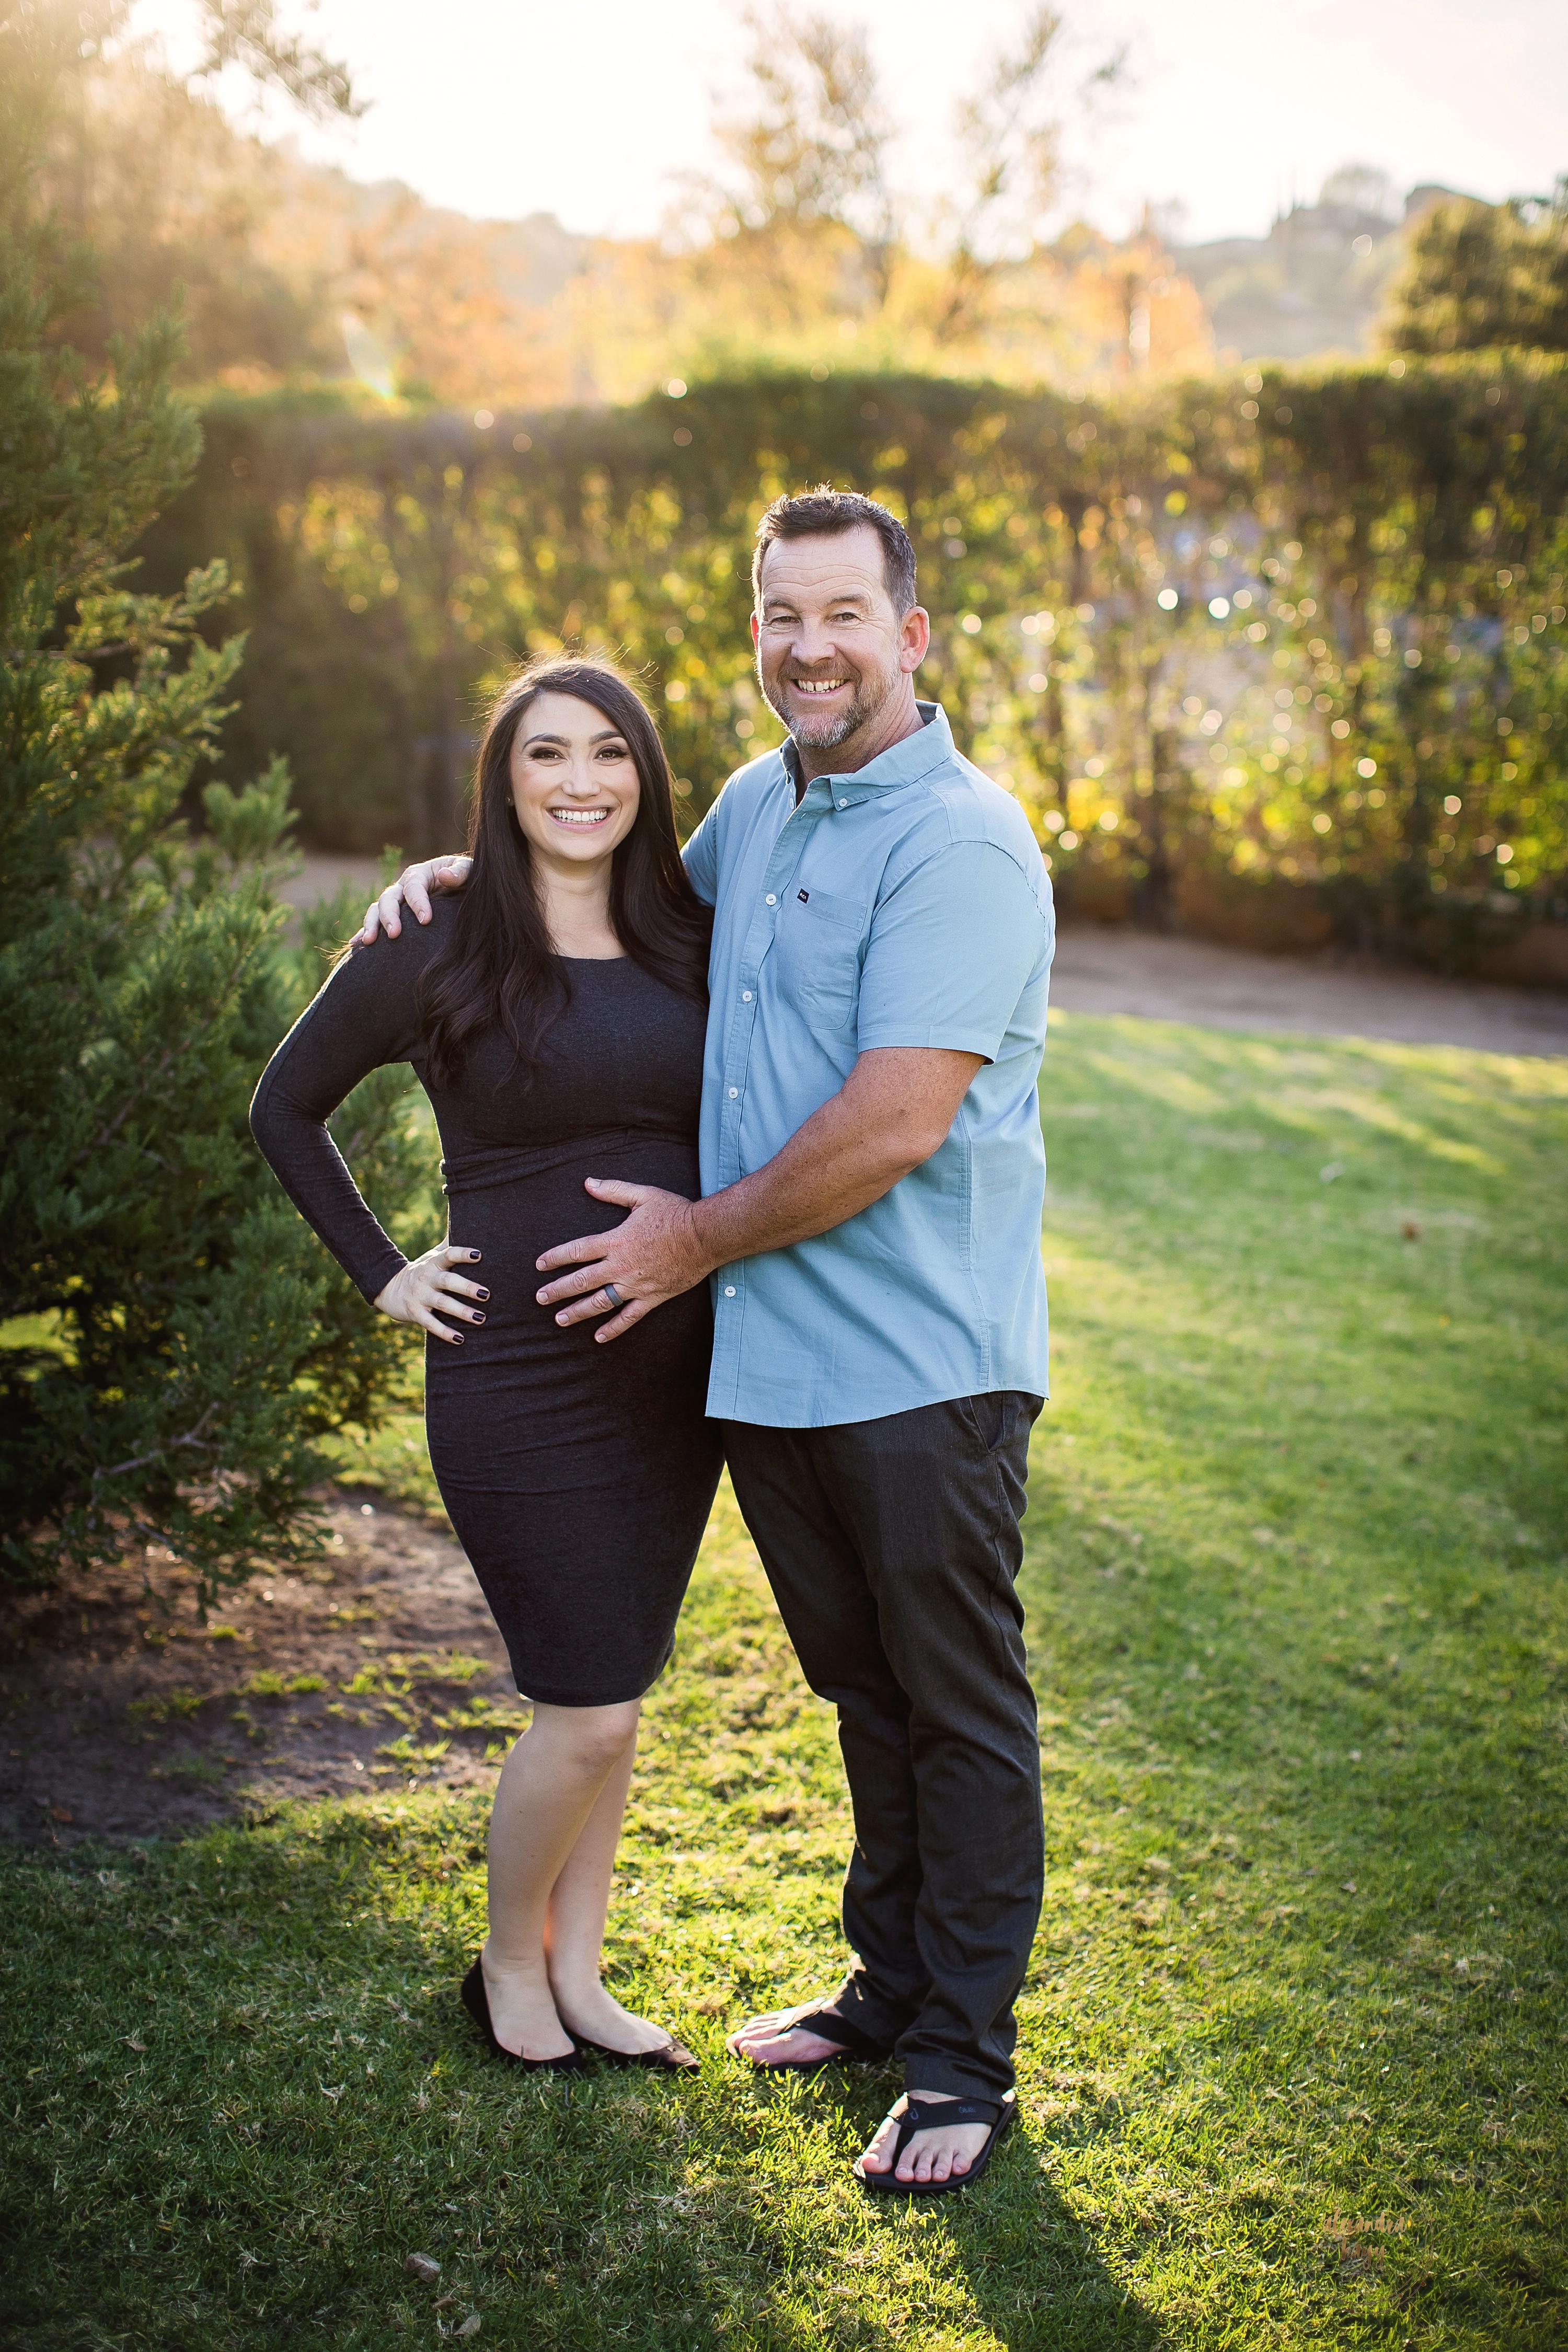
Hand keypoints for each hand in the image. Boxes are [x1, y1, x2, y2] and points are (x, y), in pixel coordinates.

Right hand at [357, 854, 472, 943]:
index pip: (414, 887)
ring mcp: (396, 902)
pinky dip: (364, 932)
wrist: (462, 889)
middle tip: (395, 934)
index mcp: (420, 874)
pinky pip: (375, 924)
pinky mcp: (393, 917)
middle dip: (390, 916)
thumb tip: (445, 876)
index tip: (426, 921)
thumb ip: (460, 872)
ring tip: (369, 942)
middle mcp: (403, 887)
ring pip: (377, 910)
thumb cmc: (467, 879)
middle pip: (389, 898)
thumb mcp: (469, 871)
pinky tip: (356, 946)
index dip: (418, 903)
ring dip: (371, 925)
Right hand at [374, 1242, 487, 1343]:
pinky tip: (460, 1339)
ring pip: (442, 1304)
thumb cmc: (422, 1270)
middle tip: (486, 1294)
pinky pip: (430, 1324)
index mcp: (434, 1263)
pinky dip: (444, 1332)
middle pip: (447, 1281)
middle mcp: (427, 1278)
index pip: (449, 1255)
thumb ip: (449, 1244)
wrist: (389, 1288)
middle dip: (466, 1287)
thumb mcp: (432, 1255)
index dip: (463, 1254)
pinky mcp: (415, 1313)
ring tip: (481, 1318)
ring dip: (461, 1311)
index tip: (479, 1255)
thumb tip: (466, 1219)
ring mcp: (420, 1296)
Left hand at [534, 1180, 712, 1342]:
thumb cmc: (675, 1213)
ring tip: (560, 1319)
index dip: (556, 1258)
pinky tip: (598, 1336)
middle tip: (540, 1298)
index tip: (540, 1265)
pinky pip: (629, 1317)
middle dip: (558, 1290)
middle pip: (582, 1280)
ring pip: (600, 1302)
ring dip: (578, 1312)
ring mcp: (636, 1284)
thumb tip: (588, 1183)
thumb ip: (613, 1191)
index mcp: (616, 1240)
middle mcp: (621, 1265)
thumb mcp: (643, 1195)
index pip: (577, 1251)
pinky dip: (613, 1328)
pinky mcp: (652, 1297)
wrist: (706, 1236)